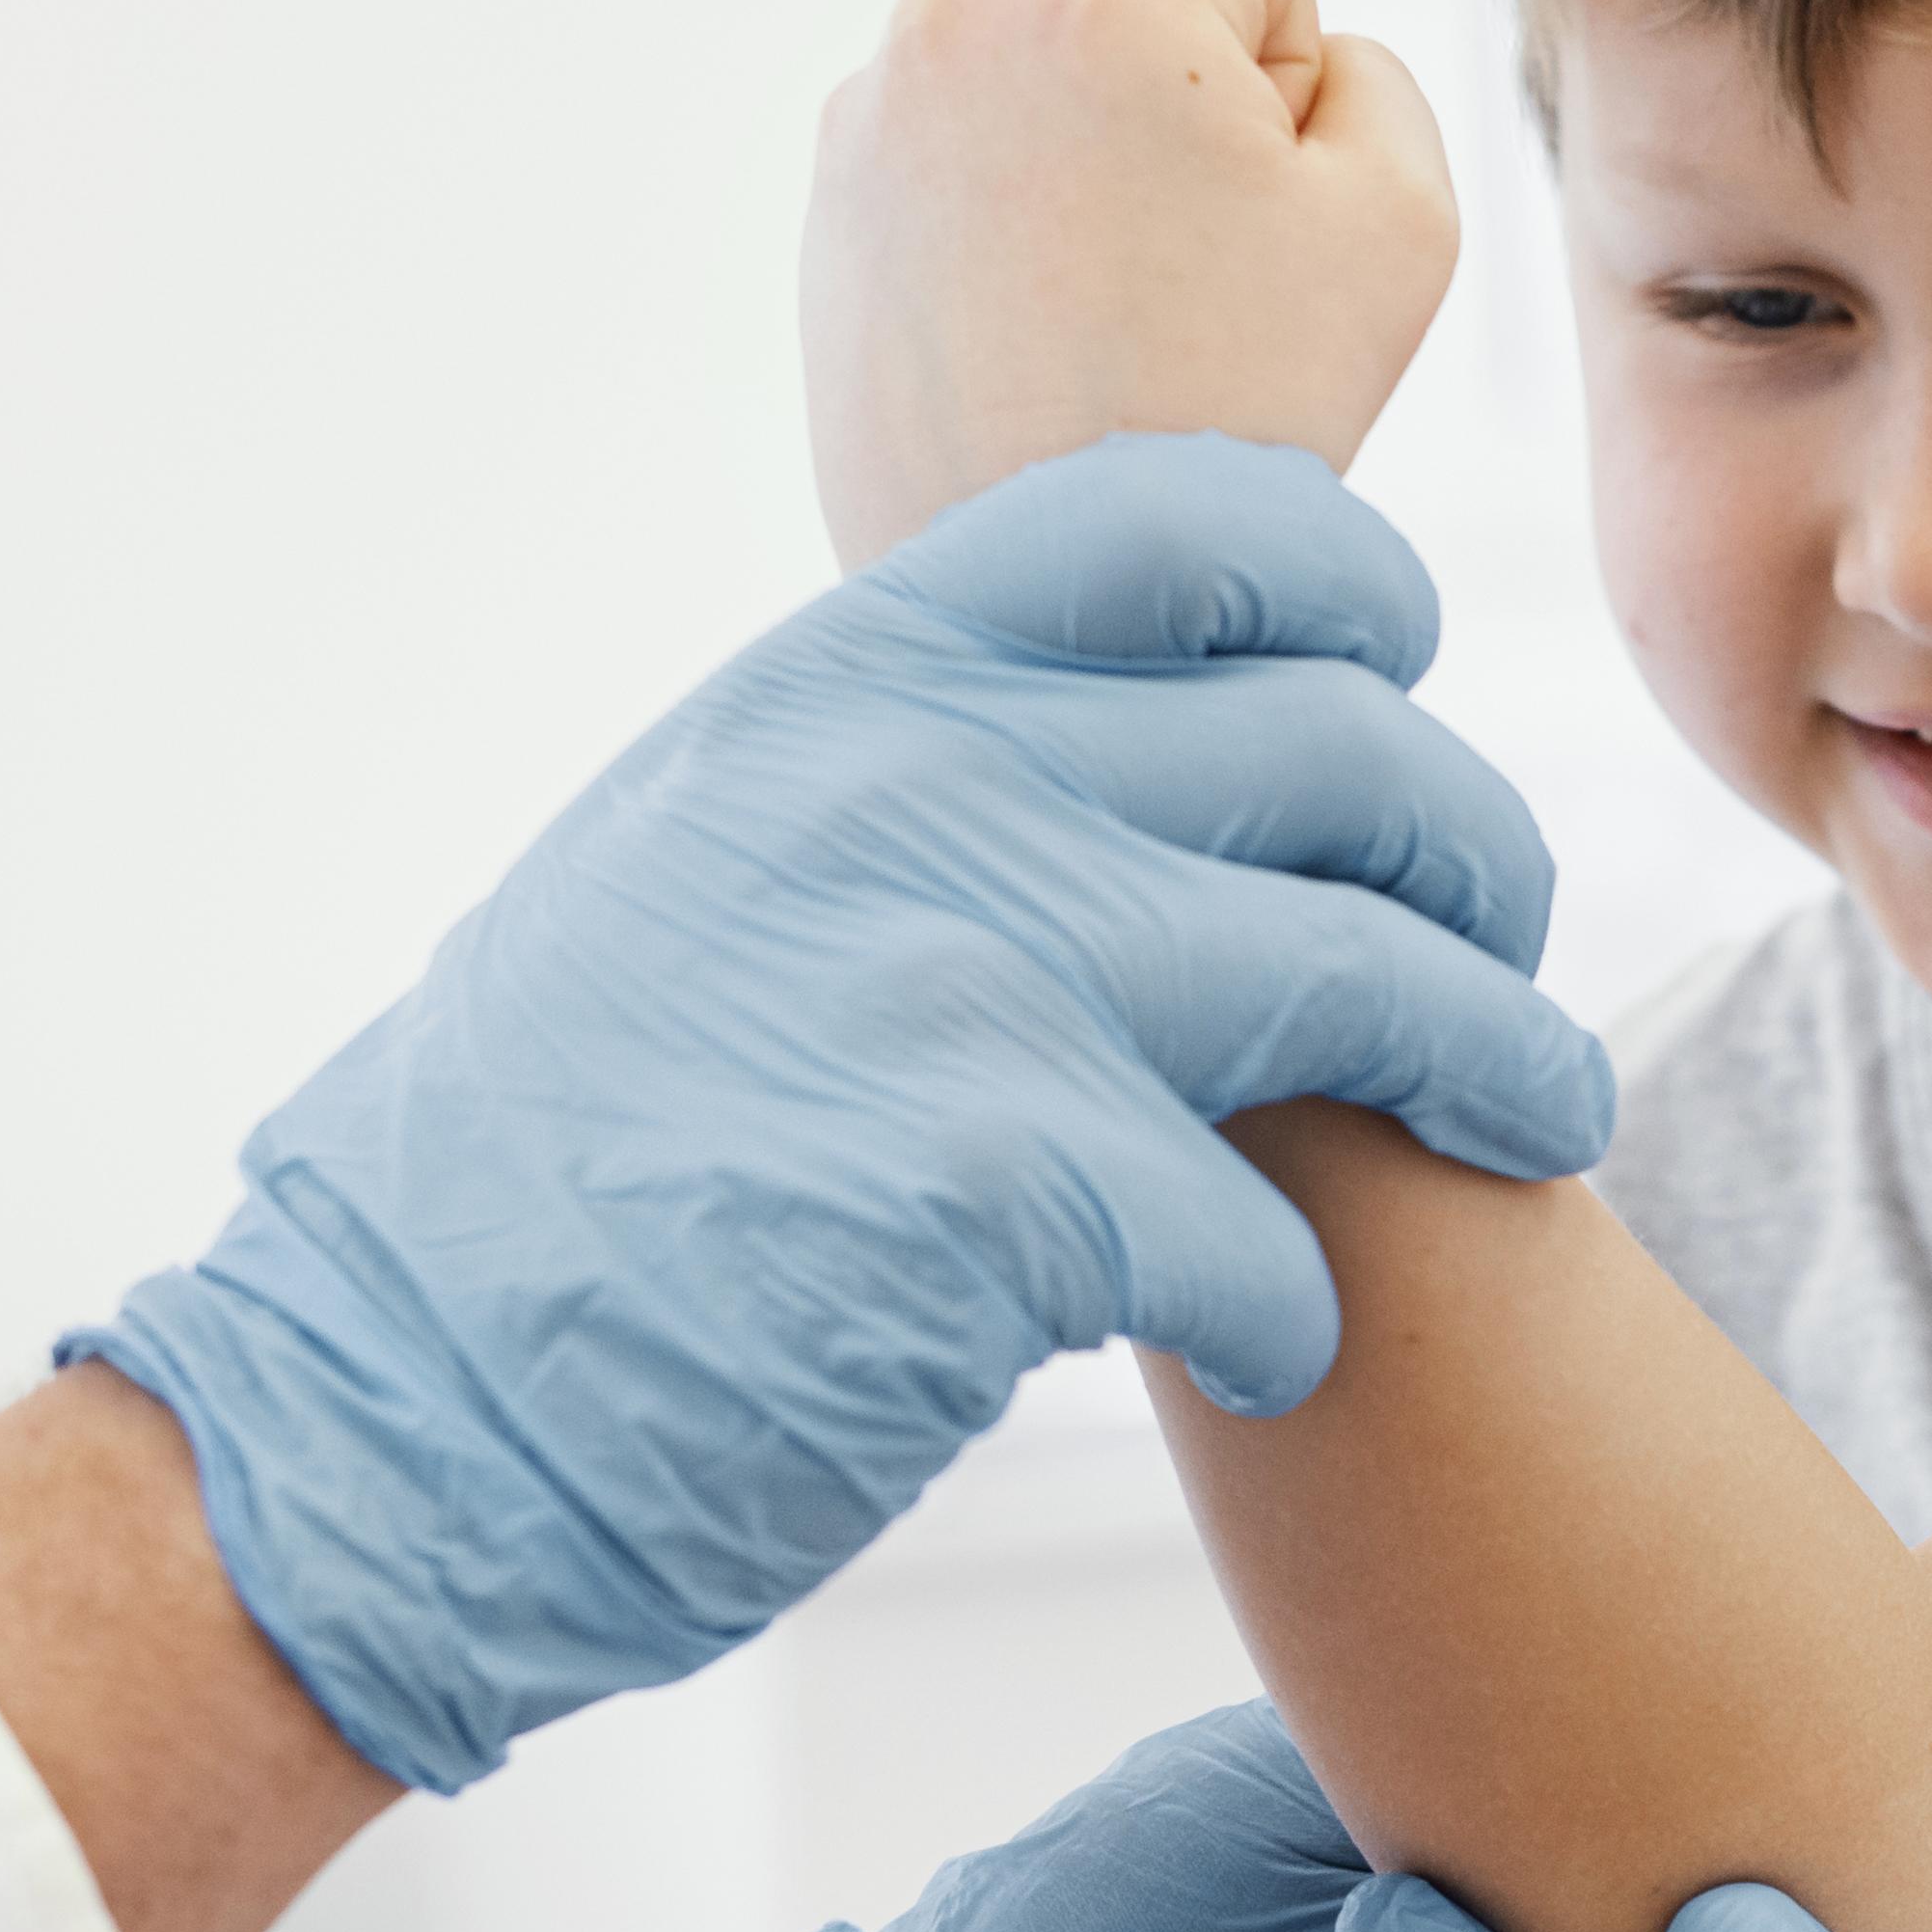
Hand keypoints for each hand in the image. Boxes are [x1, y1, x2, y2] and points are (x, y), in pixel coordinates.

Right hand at [65, 431, 1610, 1792]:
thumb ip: (905, 783)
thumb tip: (1115, 750)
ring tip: (1541, 1129)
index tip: (1393, 690)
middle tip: (1497, 963)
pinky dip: (1297, 1314)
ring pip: (1372, 969)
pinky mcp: (1006, 1194)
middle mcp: (921, 785)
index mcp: (849, 682)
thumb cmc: (554, 1174)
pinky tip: (1258, 1350)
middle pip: (1344, 746)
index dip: (1351, 598)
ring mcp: (969, 975)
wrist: (390, 1407)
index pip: (1191, 524)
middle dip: (1473, 861)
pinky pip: (1275, 1238)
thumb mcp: (707, 868)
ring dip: (1501, 1064)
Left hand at [806, 0, 1457, 560]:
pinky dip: (1012, 244)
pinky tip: (1035, 353)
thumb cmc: (1244, 408)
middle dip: (1179, 124)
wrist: (1067, 597)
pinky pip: (967, 181)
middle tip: (1184, 288)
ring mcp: (870, 119)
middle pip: (1139, 17)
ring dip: (1093, 178)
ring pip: (1048, 99)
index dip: (1297, 93)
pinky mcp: (829, 213)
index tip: (1258, 220)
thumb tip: (1292, 64)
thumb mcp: (1404, 219)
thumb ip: (1375, 78)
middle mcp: (955, 18)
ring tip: (1106, 329)